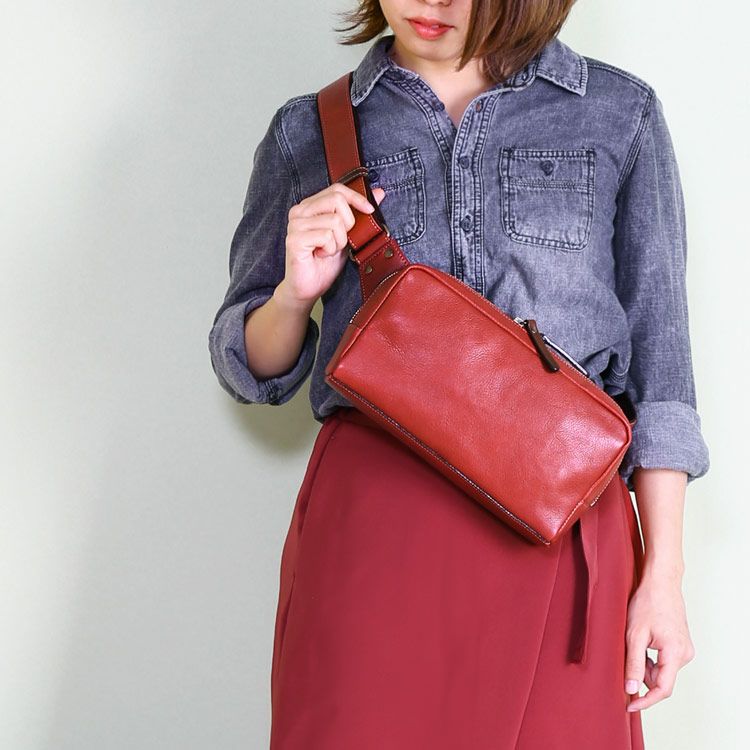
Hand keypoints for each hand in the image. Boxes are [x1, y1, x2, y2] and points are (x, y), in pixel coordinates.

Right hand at [282, 182, 386, 305]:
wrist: (309, 288)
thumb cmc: (325, 262)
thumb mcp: (347, 234)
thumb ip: (359, 213)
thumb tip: (379, 192)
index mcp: (310, 206)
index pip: (337, 189)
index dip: (356, 197)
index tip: (369, 211)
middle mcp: (299, 211)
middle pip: (337, 200)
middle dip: (348, 224)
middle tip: (339, 242)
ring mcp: (295, 224)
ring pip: (334, 221)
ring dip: (339, 241)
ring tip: (328, 251)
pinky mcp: (294, 239)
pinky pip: (326, 236)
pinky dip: (330, 250)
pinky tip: (321, 256)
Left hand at [624, 570, 695, 711]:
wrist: (660, 582)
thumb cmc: (647, 602)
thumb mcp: (634, 634)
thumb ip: (633, 662)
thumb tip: (631, 688)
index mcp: (675, 653)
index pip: (662, 688)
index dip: (645, 700)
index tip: (629, 705)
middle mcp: (685, 654)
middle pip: (661, 680)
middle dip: (640, 676)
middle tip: (622, 659)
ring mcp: (685, 649)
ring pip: (661, 670)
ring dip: (644, 665)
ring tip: (632, 644)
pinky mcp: (680, 644)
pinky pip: (664, 661)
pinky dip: (650, 658)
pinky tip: (641, 642)